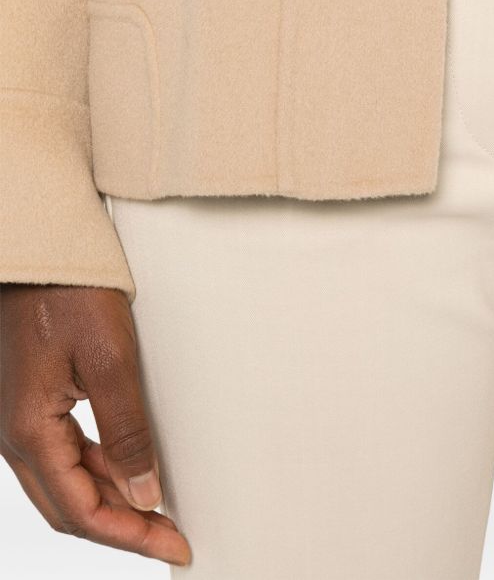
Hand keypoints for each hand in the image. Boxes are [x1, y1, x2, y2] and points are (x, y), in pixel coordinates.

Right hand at [0, 284, 191, 566]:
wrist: (38, 250)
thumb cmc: (68, 292)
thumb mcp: (110, 358)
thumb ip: (126, 430)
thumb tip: (145, 491)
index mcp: (30, 433)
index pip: (82, 512)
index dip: (131, 535)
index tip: (175, 543)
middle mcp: (17, 436)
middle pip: (69, 508)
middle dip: (122, 529)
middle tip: (173, 537)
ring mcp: (21, 420)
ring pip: (64, 485)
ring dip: (110, 502)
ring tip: (158, 510)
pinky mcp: (31, 402)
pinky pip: (62, 455)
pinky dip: (96, 472)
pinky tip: (128, 469)